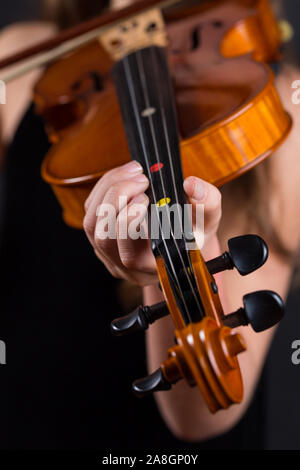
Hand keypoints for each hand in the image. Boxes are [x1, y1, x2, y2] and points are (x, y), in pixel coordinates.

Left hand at [83, 161, 221, 285]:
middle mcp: (126, 266)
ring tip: (135, 172)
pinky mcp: (99, 235)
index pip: (130, 256)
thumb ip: (208, 203)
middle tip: (141, 180)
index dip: (129, 226)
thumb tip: (191, 184)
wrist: (178, 241)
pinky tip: (125, 176)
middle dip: (117, 199)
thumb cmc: (192, 234)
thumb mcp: (208, 221)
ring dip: (109, 190)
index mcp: (152, 267)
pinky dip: (104, 187)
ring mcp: (108, 253)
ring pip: (93, 223)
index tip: (146, 198)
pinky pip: (90, 211)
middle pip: (104, 237)